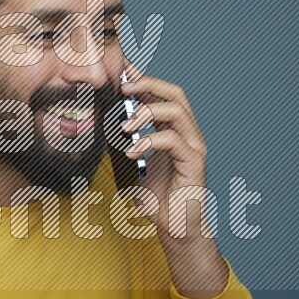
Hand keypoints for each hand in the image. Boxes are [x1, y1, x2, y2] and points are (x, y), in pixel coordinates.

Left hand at [119, 64, 228, 298]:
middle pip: (175, 93)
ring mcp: (194, 146)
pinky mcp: (195, 162)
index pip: (162, 94)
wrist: (176, 228)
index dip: (143, 79)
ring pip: (176, 111)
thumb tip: (103, 125)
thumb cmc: (157, 198)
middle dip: (147, 84)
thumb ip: (126, 143)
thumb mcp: (135, 163)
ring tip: (124, 126)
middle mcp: (188, 133)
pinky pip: (173, 140)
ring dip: (147, 111)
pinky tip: (133, 152)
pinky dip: (149, 141)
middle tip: (122, 88)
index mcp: (174, 129)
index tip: (121, 70)